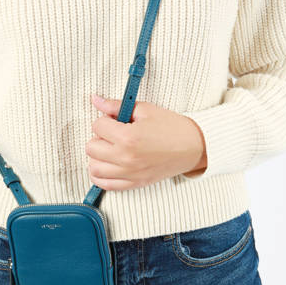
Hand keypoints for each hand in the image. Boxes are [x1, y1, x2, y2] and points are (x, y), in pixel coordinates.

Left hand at [86, 93, 207, 190]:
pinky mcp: (133, 184)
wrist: (193, 147)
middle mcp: (126, 158)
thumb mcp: (145, 110)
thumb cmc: (172, 128)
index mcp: (128, 137)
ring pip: (93, 167)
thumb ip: (116, 106)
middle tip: (113, 135)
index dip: (104, 120)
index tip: (114, 121)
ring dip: (98, 157)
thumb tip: (95, 100)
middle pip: (91, 147)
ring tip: (110, 150)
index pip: (97, 126)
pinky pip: (104, 184)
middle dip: (99, 138)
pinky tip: (108, 165)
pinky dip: (100, 176)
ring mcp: (129, 174)